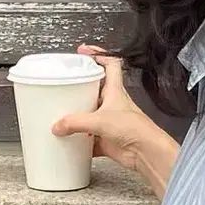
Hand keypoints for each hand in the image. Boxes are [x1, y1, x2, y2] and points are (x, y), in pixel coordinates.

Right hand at [51, 46, 156, 172]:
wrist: (146, 152)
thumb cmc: (135, 130)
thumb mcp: (100, 120)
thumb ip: (76, 122)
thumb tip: (58, 125)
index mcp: (115, 91)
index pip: (110, 64)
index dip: (98, 54)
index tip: (84, 52)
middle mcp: (113, 104)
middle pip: (96, 89)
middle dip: (81, 88)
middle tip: (67, 86)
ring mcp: (110, 122)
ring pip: (91, 114)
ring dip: (79, 115)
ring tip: (63, 114)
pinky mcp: (108, 139)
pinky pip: (90, 138)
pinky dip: (81, 141)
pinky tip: (72, 142)